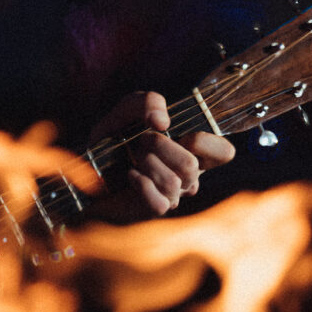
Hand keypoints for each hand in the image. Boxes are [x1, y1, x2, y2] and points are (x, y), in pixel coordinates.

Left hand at [89, 90, 234, 219]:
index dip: (206, 142)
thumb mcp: (129, 109)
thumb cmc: (115, 137)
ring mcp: (173, 195)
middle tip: (141, 142)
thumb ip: (148, 101)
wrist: (86, 165)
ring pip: (173, 182)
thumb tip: (163, 122)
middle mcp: (187, 176)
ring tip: (132, 159)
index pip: (224, 152)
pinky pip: (160, 202)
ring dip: (145, 163)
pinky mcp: (154, 210)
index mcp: (191, 151)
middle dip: (159, 147)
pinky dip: (141, 183)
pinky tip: (129, 175)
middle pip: (191, 165)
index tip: (181, 133)